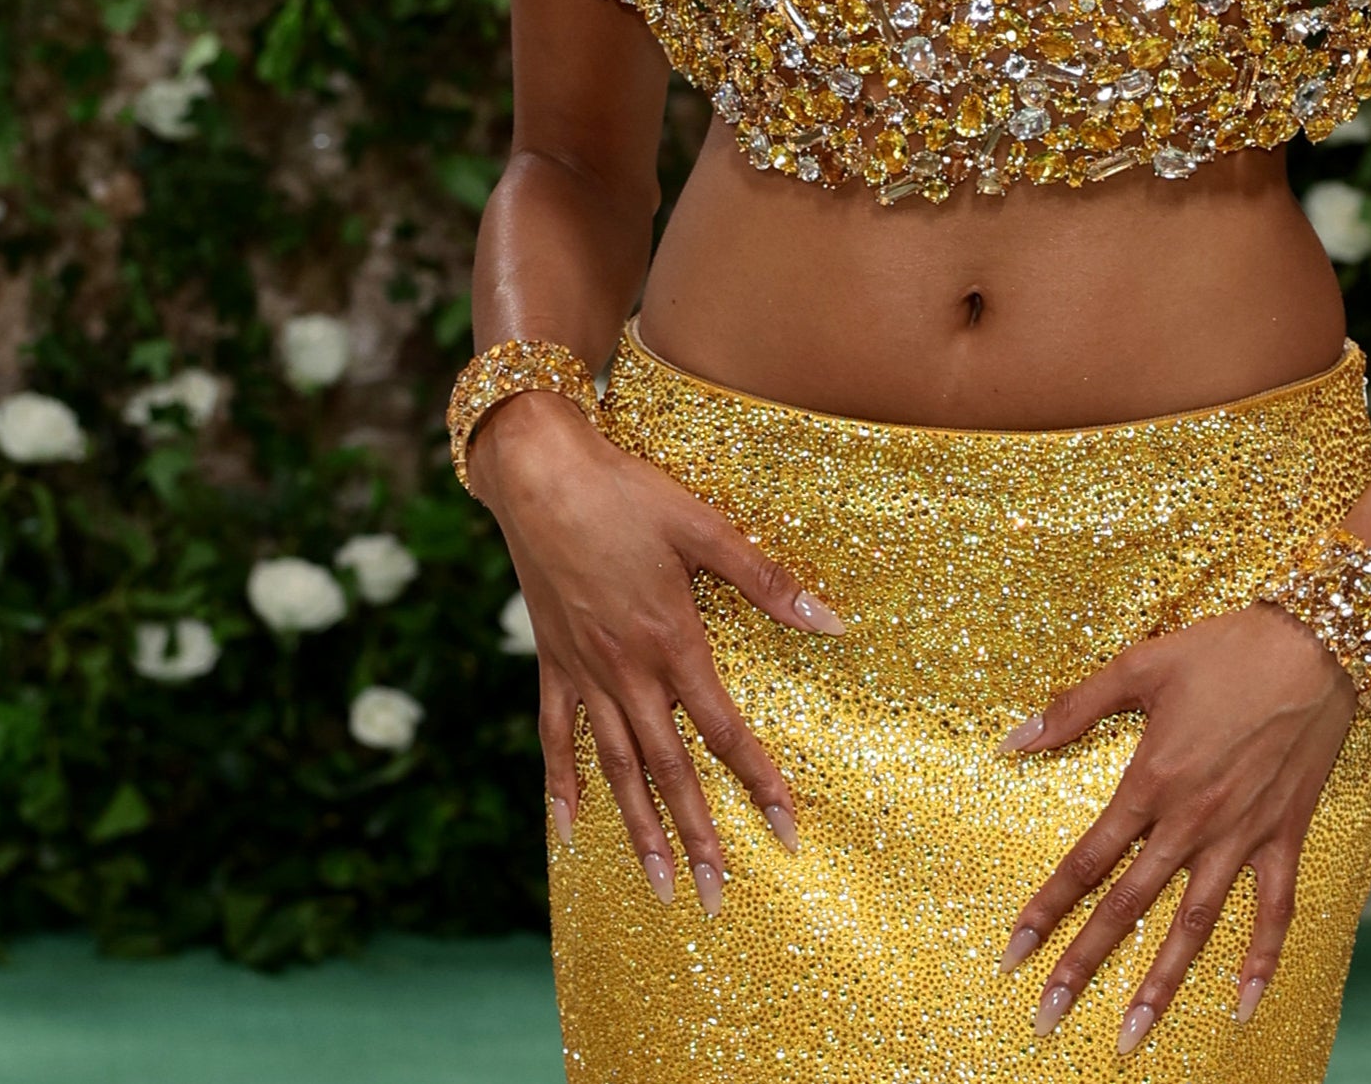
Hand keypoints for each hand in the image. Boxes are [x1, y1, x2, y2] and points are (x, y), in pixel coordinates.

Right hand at [478, 389, 846, 911]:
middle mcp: (627, 671)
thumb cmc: (626, 494)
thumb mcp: (705, 528)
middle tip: (716, 897)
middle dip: (697, 836)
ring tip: (658, 886)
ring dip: (638, 830)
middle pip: (669, 770)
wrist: (540, 474)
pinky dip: (561, 786)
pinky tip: (569, 830)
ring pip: (615, 768)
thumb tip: (830, 622)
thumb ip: (766, 581)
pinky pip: (554, 737)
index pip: (725, 731)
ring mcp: (584, 673)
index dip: (760, 783)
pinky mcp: (552, 662)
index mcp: (672, 643)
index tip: (787, 831)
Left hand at [1001, 605, 1357, 1053]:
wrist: (1314, 645)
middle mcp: (1191, 822)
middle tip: (1047, 1018)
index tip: (1013, 955)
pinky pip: (1275, 912)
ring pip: (1194, 926)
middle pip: (1127, 908)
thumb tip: (1013, 740)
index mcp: (1151, 783)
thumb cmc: (1224, 650)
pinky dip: (1262, 960)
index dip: (1045, 910)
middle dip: (1083, 966)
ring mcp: (1241, 836)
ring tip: (1131, 1038)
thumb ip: (1073, 707)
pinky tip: (1246, 1005)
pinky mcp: (1285, 837)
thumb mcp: (1140, 666)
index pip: (1084, 862)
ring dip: (1161, 985)